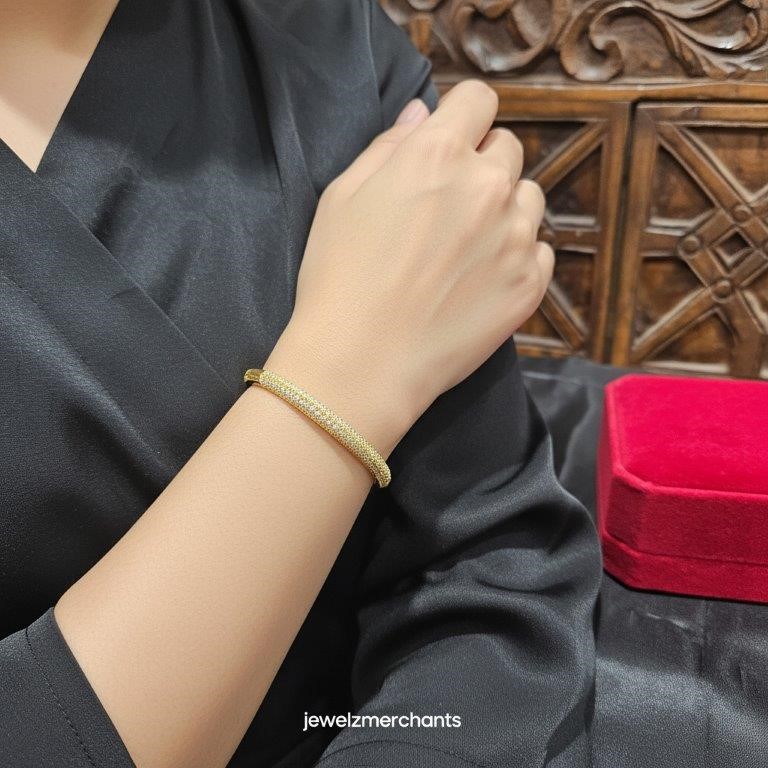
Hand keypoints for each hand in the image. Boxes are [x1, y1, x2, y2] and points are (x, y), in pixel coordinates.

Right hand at [269, 80, 552, 453]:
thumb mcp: (342, 198)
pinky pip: (540, 250)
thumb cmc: (338, 278)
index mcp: (438, 154)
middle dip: (481, 164)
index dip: (462, 116)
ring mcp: (517, 237)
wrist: (362, 363)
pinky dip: (517, 255)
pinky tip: (481, 280)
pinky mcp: (531, 284)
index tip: (450, 140)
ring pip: (529, 197)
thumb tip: (422, 114)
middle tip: (448, 206)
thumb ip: (387, 146)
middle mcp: (488, 186)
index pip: (478, 100)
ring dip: (505, 208)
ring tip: (468, 246)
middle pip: (507, 147)